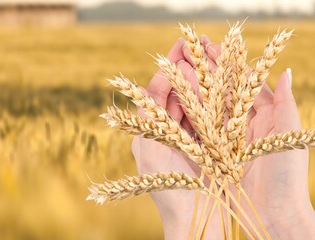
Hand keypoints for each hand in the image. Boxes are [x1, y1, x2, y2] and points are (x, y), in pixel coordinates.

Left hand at [131, 38, 224, 239]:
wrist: (194, 217)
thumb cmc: (167, 186)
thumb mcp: (150, 149)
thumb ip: (147, 118)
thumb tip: (140, 88)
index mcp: (153, 132)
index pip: (157, 95)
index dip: (165, 71)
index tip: (174, 50)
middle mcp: (172, 132)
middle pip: (177, 95)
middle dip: (183, 71)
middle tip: (191, 48)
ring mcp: (192, 137)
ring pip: (194, 102)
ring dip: (198, 81)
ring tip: (203, 59)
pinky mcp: (210, 143)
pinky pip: (211, 116)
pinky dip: (213, 100)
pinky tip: (216, 83)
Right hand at [198, 39, 314, 238]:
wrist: (274, 216)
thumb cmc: (288, 178)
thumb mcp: (290, 135)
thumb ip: (285, 103)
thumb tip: (286, 71)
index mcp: (265, 118)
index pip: (244, 84)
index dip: (229, 66)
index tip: (211, 47)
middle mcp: (244, 126)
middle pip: (224, 94)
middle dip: (208, 73)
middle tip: (190, 54)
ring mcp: (227, 140)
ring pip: (210, 110)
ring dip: (196, 92)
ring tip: (180, 71)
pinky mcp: (214, 154)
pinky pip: (200, 131)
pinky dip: (189, 117)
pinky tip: (177, 102)